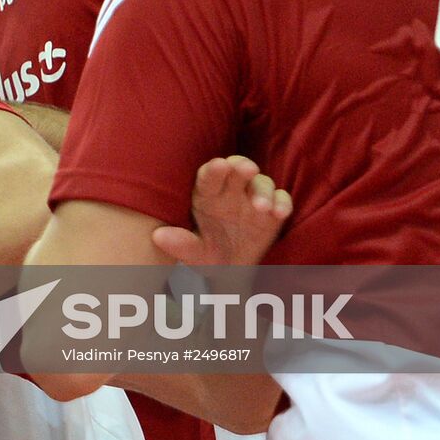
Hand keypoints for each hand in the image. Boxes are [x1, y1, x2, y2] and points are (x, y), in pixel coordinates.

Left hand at [151, 156, 291, 266]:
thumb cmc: (207, 255)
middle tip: (247, 169)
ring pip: (261, 183)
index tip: (218, 166)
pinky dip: (282, 202)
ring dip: (263, 191)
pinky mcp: (273, 211)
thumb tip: (158, 236)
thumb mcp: (194, 254)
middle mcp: (230, 191)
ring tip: (261, 207)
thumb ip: (180, 244)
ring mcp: (253, 198)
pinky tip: (280, 213)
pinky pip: (281, 199)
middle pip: (236, 169)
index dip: (213, 170)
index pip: (208, 176)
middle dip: (242, 166)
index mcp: (206, 195)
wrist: (232, 273)